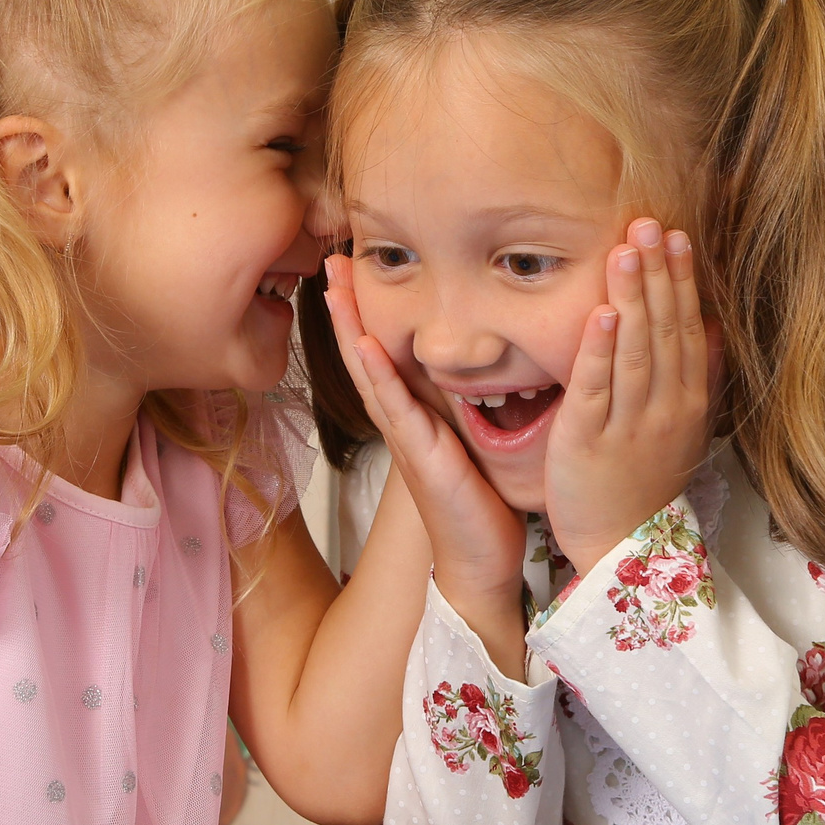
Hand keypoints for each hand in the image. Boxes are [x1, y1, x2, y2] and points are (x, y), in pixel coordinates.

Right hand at [321, 255, 528, 615]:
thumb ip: (474, 405)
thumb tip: (491, 367)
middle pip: (365, 355)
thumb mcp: (478, 441)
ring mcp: (405, 439)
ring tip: (334, 286)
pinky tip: (364, 345)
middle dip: (348, 308)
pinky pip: (393, 408)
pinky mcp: (418, 457)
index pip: (387, 355)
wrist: (480, 563)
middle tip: (332, 260)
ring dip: (350, 328)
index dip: (370, 313)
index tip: (359, 272)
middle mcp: (403, 423)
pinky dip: (376, 375)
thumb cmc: (481, 508)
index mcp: (419, 417)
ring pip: (369, 373)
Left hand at [546, 220, 716, 577]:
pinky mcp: (588, 440)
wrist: (622, 548)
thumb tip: (715, 325)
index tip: (677, 236)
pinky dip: (599, 350)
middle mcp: (664, 408)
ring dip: (632, 298)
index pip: (687, 328)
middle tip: (650, 224)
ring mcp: (628, 424)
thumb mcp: (684, 428)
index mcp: (686, 401)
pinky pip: (596, 388)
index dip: (682, 281)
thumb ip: (699, 378)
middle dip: (658, 275)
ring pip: (634, 351)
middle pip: (664, 331)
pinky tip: (600, 313)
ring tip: (627, 252)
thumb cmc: (644, 483)